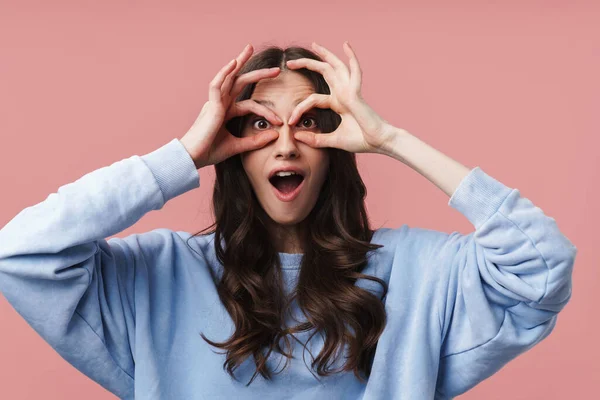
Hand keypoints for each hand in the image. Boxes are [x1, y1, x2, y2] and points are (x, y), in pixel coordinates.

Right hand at [179, 44, 283, 168]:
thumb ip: (256, 141)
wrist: (193, 158)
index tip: (280, 121)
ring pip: (229, 77)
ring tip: (250, 48)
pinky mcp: (211, 106)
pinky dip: (224, 73)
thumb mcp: (238, 146)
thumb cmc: (210, 152)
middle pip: (239, 82)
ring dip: (239, 62)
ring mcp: (215, 103)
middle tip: (275, 67)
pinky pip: (216, 85)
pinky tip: (233, 62)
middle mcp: (221, 104)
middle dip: (256, 73)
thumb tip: (275, 134)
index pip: (249, 104)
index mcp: (226, 112)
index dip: (266, 111)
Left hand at [286, 41, 397, 154]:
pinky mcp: (356, 93)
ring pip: (335, 67)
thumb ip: (316, 139)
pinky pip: (355, 72)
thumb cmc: (361, 140)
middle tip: (290, 62)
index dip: (299, 109)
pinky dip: (352, 58)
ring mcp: (350, 91)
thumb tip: (296, 136)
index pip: (313, 99)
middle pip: (324, 73)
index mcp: (338, 103)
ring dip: (325, 54)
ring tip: (314, 44)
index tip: (290, 122)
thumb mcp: (333, 140)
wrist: (379, 142)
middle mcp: (343, 94)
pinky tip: (346, 45)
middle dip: (307, 65)